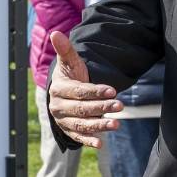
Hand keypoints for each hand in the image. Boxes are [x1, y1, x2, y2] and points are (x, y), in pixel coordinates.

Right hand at [47, 31, 121, 147]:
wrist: (64, 92)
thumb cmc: (70, 76)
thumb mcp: (70, 63)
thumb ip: (66, 50)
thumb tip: (56, 33)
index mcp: (59, 89)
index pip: (79, 92)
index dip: (95, 92)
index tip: (112, 91)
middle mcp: (59, 107)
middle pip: (82, 109)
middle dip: (101, 108)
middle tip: (120, 106)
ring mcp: (63, 120)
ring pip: (82, 124)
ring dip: (99, 125)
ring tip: (116, 123)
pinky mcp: (69, 131)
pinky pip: (79, 137)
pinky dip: (88, 140)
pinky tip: (100, 143)